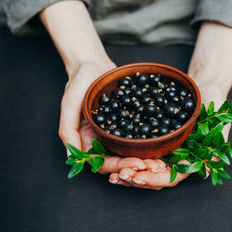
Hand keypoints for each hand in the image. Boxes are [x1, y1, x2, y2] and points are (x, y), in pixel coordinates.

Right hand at [40, 0, 167, 175]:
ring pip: (130, 152)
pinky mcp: (129, 123)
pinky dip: (150, 142)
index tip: (137, 164)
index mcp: (87, 142)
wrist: (94, 65)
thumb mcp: (70, 104)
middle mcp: (102, 141)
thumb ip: (67, 130)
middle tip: (153, 165)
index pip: (102, 163)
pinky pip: (140, 135)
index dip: (119, 166)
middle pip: (119, 161)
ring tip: (159, 161)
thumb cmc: (78, 82)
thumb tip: (69, 155)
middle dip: (136, 165)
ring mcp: (116, 133)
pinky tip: (163, 143)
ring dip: (145, 159)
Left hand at [108, 22, 231, 189]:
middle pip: (152, 178)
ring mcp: (160, 151)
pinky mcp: (149, 141)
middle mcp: (173, 159)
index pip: (169, 178)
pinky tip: (112, 162)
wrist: (202, 87)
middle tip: (120, 176)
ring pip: (141, 170)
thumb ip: (216, 141)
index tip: (139, 176)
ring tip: (113, 175)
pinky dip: (124, 160)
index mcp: (188, 159)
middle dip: (135, 179)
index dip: (154, 179)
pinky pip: (135, 154)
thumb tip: (212, 164)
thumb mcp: (216, 117)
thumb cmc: (212, 101)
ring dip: (127, 174)